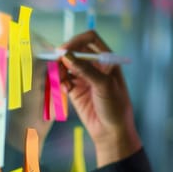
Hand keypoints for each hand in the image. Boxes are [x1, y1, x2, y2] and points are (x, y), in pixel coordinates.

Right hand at [59, 30, 141, 166]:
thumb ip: (86, 70)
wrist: (111, 132)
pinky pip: (63, 79)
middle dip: (65, 55)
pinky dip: (61, 81)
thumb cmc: (115, 107)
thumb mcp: (104, 85)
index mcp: (107, 59)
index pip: (90, 39)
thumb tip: (67, 56)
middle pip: (75, 50)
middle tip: (57, 64)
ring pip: (66, 64)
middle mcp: (95, 65)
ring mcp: (84, 76)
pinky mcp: (75, 89)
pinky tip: (65, 89)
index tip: (65, 50)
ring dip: (60, 69)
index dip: (77, 40)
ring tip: (62, 81)